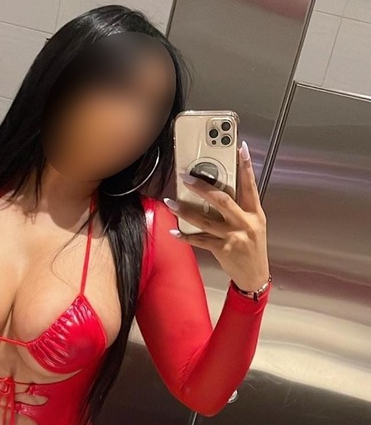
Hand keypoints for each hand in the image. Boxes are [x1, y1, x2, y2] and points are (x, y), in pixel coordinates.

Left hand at [162, 140, 269, 290]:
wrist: (255, 275)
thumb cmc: (253, 248)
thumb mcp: (255, 225)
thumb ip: (241, 209)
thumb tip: (218, 193)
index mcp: (255, 213)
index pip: (250, 185)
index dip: (246, 166)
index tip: (240, 149)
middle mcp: (245, 223)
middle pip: (222, 200)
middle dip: (202, 187)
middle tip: (186, 177)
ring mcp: (233, 236)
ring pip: (205, 220)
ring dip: (185, 211)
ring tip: (170, 202)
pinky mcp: (223, 249)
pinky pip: (199, 240)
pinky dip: (185, 235)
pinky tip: (174, 231)